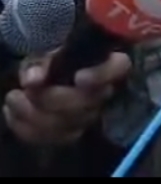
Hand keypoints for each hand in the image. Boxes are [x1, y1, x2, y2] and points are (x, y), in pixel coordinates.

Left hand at [3, 52, 130, 145]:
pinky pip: (52, 138)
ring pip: (67, 124)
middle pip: (86, 103)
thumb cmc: (53, 60)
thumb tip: (33, 80)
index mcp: (106, 63)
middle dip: (51, 99)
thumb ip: (42, 62)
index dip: (101, 76)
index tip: (78, 78)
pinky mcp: (72, 132)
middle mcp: (104, 92)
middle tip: (25, 89)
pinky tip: (11, 113)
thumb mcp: (46, 52)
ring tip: (12, 98)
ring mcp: (89, 115)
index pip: (118, 68)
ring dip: (33, 115)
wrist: (46, 77)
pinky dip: (26, 128)